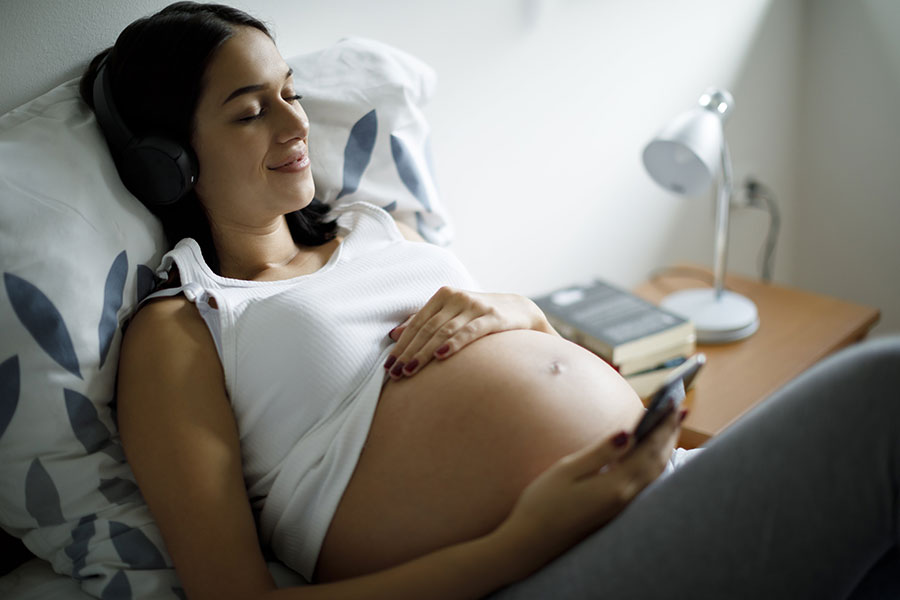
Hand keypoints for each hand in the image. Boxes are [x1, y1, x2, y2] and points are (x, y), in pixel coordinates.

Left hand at [384, 286, 555, 378]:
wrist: (520, 309)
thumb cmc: (479, 315)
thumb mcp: (451, 314)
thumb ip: (425, 321)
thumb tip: (394, 334)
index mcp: (443, 296)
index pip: (417, 323)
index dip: (401, 345)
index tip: (388, 365)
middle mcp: (456, 297)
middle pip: (427, 328)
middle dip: (408, 353)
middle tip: (395, 373)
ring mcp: (474, 306)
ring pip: (443, 331)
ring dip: (424, 353)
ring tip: (410, 370)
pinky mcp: (492, 317)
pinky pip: (468, 331)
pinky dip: (453, 343)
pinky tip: (440, 355)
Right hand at [494, 406, 683, 577]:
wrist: (533, 544)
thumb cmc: (543, 504)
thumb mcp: (566, 471)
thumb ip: (600, 452)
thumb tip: (628, 432)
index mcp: (615, 485)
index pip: (649, 449)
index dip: (663, 424)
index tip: (674, 401)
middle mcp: (626, 498)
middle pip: (658, 461)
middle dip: (670, 433)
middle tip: (678, 407)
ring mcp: (623, 507)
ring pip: (655, 473)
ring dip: (665, 447)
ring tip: (670, 425)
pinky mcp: (617, 511)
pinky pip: (646, 482)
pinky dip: (654, 462)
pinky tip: (650, 453)